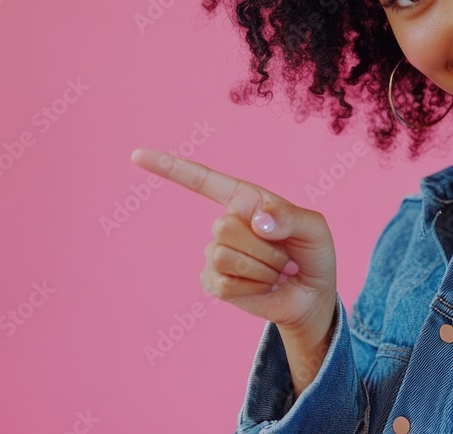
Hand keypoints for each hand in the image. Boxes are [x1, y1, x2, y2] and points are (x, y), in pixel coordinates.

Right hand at [130, 148, 336, 333]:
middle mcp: (227, 223)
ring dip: (261, 269)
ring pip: (223, 257)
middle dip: (264, 247)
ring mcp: (216, 253)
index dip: (170, 168)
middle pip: (223, 227)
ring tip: (276, 272)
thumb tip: (257, 222)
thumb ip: (291, 217)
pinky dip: (252, 288)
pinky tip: (263, 287)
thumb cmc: (312, 254)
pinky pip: (222, 284)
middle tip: (285, 257)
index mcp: (246, 200)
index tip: (137, 156)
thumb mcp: (314, 228)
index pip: (203, 180)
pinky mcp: (214, 282)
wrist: (311, 295)